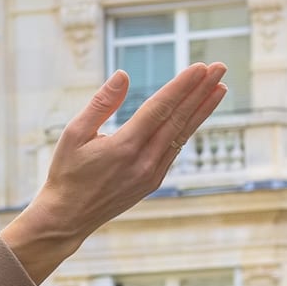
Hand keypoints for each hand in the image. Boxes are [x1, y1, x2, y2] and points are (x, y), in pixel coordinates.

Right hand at [0, 63, 230, 281]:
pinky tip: (197, 114)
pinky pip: (175, 149)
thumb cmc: (66, 173)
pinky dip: (188, 129)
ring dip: (202, 110)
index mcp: (123, 147)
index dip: (181, 86)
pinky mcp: (153, 182)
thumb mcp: (73, 134)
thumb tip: (123, 75)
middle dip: (201, 91)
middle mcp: (144, 162)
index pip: (159, 109)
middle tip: (219, 69)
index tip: (199, 68)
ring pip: (183, 135)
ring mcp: (152, 174)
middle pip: (179, 119)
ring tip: (220, 88)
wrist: (68, 217)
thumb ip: (101, 104)